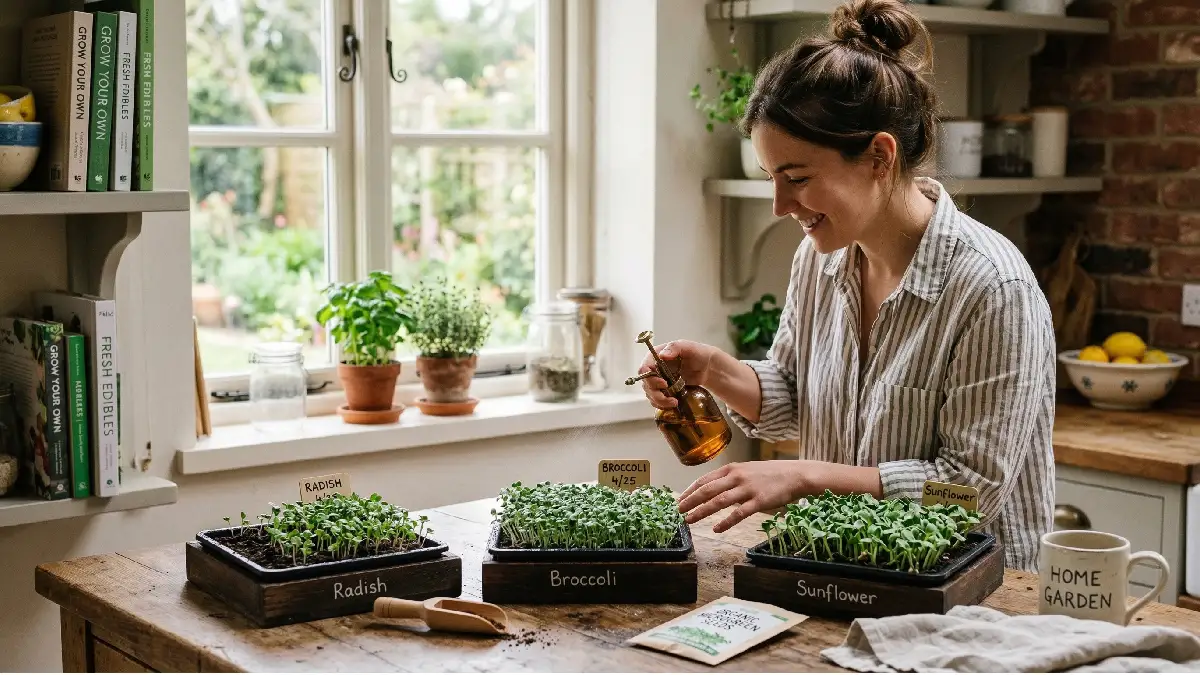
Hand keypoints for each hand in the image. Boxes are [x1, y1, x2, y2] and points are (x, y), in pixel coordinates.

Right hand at [635, 340, 721, 408]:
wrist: (707, 367)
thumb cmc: (698, 353)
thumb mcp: (687, 347)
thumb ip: (674, 348)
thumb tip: (661, 355)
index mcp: (655, 357)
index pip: (644, 369)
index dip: (650, 378)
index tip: (664, 384)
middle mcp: (654, 369)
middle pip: (646, 384)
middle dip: (656, 394)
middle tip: (670, 398)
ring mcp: (658, 380)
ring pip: (650, 394)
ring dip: (660, 401)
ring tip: (674, 402)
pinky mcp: (664, 390)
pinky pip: (656, 400)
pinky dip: (661, 404)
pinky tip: (672, 404)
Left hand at [677, 461, 815, 532]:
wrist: (795, 475)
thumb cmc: (770, 474)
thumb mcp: (746, 470)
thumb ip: (730, 478)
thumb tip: (712, 489)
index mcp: (732, 468)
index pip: (704, 480)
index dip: (689, 491)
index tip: (680, 500)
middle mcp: (736, 477)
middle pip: (707, 490)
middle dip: (690, 502)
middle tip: (678, 512)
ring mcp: (747, 489)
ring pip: (718, 501)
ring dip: (701, 512)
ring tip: (689, 520)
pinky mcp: (758, 502)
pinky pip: (738, 514)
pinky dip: (725, 522)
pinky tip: (717, 529)